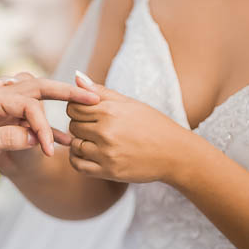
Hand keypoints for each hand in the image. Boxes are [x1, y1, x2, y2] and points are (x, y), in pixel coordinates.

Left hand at [0, 57, 99, 185]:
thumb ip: (5, 138)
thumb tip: (34, 136)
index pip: (28, 103)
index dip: (42, 125)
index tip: (47, 149)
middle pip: (38, 89)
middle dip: (66, 92)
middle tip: (92, 97)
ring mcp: (0, 110)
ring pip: (38, 103)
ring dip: (59, 107)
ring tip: (86, 104)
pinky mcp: (3, 124)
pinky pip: (29, 122)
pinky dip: (46, 128)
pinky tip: (66, 141)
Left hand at [66, 71, 197, 184]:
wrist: (175, 153)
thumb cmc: (153, 125)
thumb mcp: (129, 103)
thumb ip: (101, 91)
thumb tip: (77, 77)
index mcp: (110, 111)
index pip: (73, 107)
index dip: (77, 108)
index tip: (86, 112)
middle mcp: (106, 132)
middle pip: (73, 125)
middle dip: (79, 125)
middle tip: (93, 127)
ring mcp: (106, 153)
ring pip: (74, 145)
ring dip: (79, 142)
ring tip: (93, 140)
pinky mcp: (108, 171)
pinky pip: (78, 165)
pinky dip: (77, 159)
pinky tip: (88, 154)